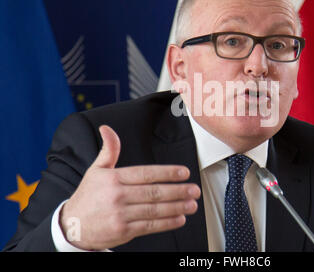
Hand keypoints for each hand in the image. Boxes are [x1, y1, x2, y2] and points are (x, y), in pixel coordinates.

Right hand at [59, 125, 200, 249]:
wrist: (72, 226)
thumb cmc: (88, 196)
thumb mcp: (95, 170)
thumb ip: (108, 150)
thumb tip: (107, 129)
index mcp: (113, 179)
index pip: (145, 173)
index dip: (166, 173)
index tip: (183, 173)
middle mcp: (117, 196)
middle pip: (153, 192)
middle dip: (177, 191)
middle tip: (194, 189)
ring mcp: (120, 215)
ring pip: (154, 210)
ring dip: (176, 207)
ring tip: (192, 204)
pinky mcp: (123, 231)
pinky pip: (149, 226)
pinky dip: (167, 223)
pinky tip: (180, 218)